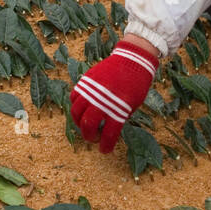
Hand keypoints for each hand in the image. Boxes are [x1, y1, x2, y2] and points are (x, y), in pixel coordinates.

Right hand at [69, 38, 158, 152]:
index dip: (106, 146)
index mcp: (119, 109)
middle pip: (88, 125)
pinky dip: (75, 106)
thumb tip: (106, 128)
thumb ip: (119, 117)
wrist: (132, 59)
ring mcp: (93, 90)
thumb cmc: (136, 84)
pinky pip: (74, 97)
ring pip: (76, 112)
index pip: (109, 135)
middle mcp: (103, 101)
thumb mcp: (132, 105)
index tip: (104, 150)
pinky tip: (81, 110)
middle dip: (89, 136)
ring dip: (78, 122)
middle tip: (93, 138)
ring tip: (84, 125)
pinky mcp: (86, 81)